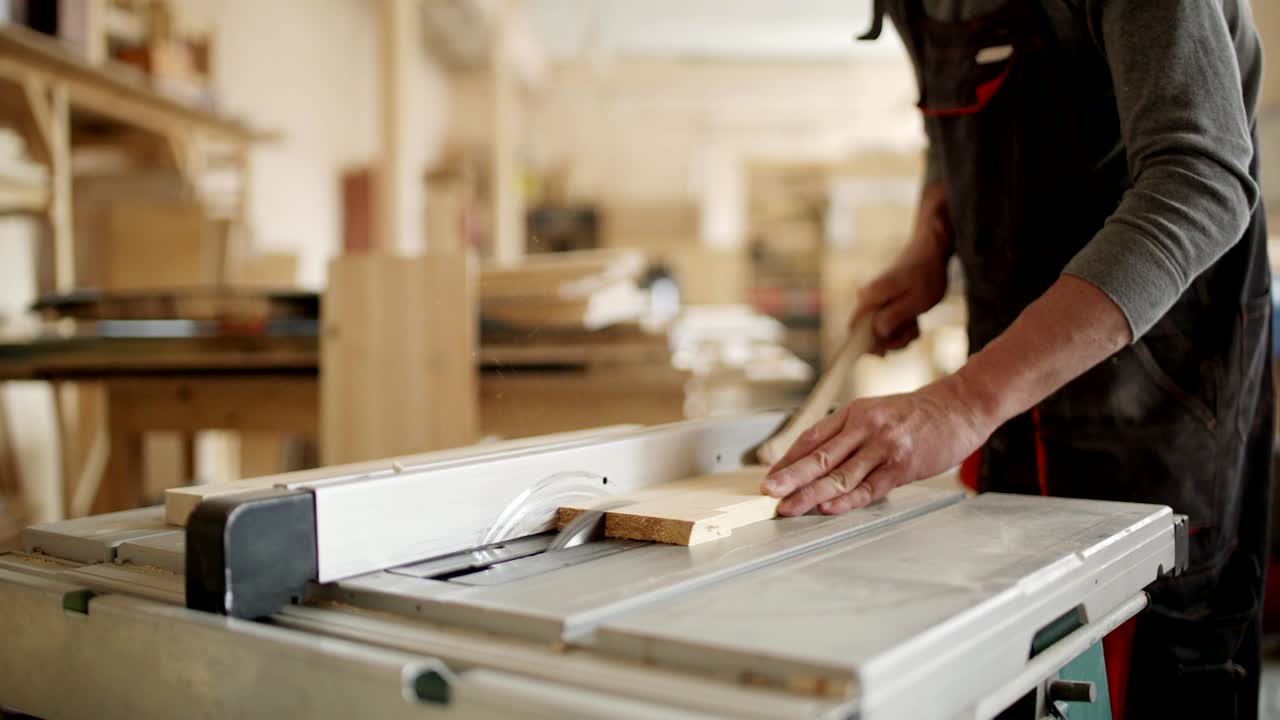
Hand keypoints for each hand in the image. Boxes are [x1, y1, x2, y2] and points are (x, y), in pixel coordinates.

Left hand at [761, 374, 992, 515]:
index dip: (787, 460)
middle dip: (790, 477)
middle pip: (820, 457)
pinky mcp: (903, 466)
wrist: (959, 406)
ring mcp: (883, 447)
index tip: (769, 478)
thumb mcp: (875, 413)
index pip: (811, 438)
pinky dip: (847, 500)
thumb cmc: (916, 413)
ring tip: (789, 508)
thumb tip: (814, 459)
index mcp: (853, 413)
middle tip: (768, 492)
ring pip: (840, 475)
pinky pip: (870, 487)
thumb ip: (847, 434)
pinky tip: (828, 508)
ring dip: (811, 494)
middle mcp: (864, 427)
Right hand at [855, 181, 952, 354]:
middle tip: (912, 330)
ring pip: (880, 334)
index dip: (863, 347)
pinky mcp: (881, 307)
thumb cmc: (926, 275)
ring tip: (915, 323)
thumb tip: (877, 332)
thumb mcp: (916, 300)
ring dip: (900, 336)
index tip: (884, 353)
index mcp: (870, 298)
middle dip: (891, 341)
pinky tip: (914, 321)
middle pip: (868, 336)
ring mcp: (873, 305)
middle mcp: (866, 302)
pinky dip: (902, 329)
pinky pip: (888, 328)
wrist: (931, 252)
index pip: (854, 331)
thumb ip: (895, 316)